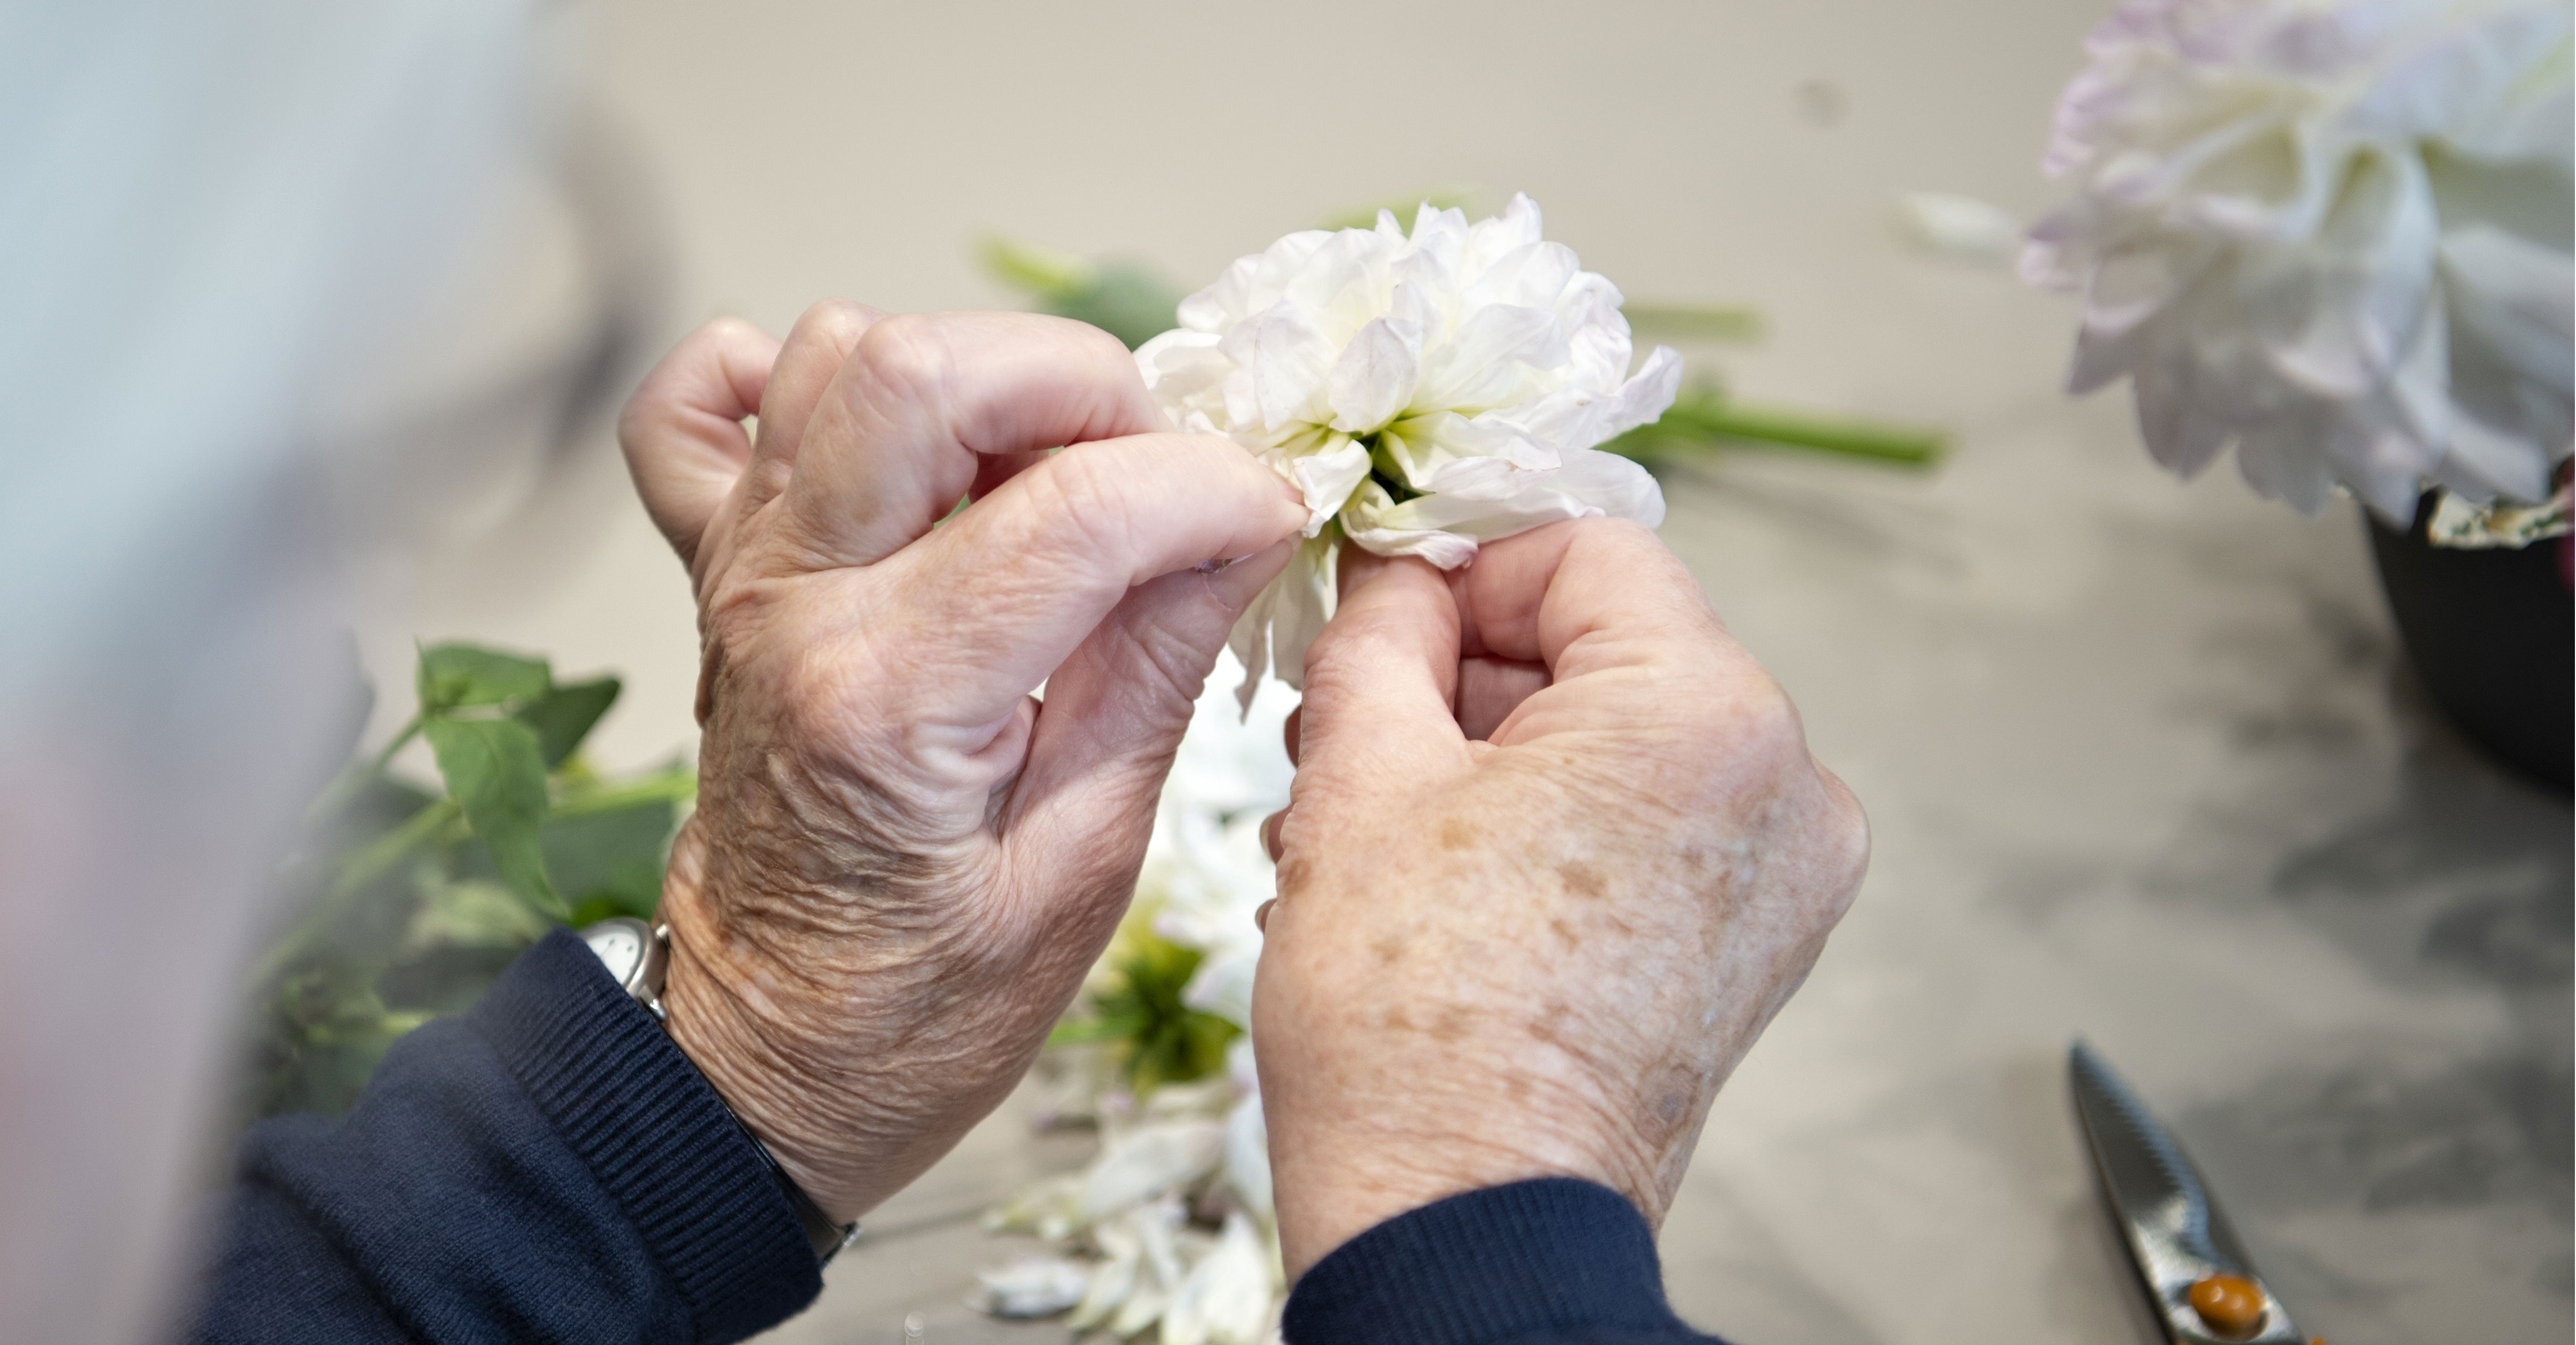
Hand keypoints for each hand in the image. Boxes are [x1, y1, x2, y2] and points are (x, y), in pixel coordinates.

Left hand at [616, 305, 1305, 1221]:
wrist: (765, 1059)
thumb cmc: (917, 1002)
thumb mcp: (1085, 864)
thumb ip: (1159, 664)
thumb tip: (1243, 516)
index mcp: (889, 700)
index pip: (1077, 506)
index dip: (1207, 485)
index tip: (1266, 513)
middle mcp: (793, 607)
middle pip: (926, 370)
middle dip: (1086, 386)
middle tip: (1153, 480)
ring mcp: (741, 576)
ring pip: (837, 354)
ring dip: (973, 382)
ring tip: (1045, 477)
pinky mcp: (717, 574)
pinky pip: (696, 410)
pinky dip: (785, 388)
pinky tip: (876, 447)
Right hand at [1251, 520, 1869, 1278]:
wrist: (1464, 1216)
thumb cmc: (1417, 1028)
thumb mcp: (1361, 770)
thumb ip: (1383, 628)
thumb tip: (1397, 571)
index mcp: (1707, 713)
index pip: (1586, 552)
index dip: (1464, 567)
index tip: (1382, 607)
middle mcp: (1782, 785)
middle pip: (1606, 650)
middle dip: (1463, 680)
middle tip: (1343, 732)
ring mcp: (1782, 875)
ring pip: (1618, 744)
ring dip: (1488, 760)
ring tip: (1365, 824)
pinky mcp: (1752, 943)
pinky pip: (1646, 828)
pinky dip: (1545, 828)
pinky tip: (1434, 877)